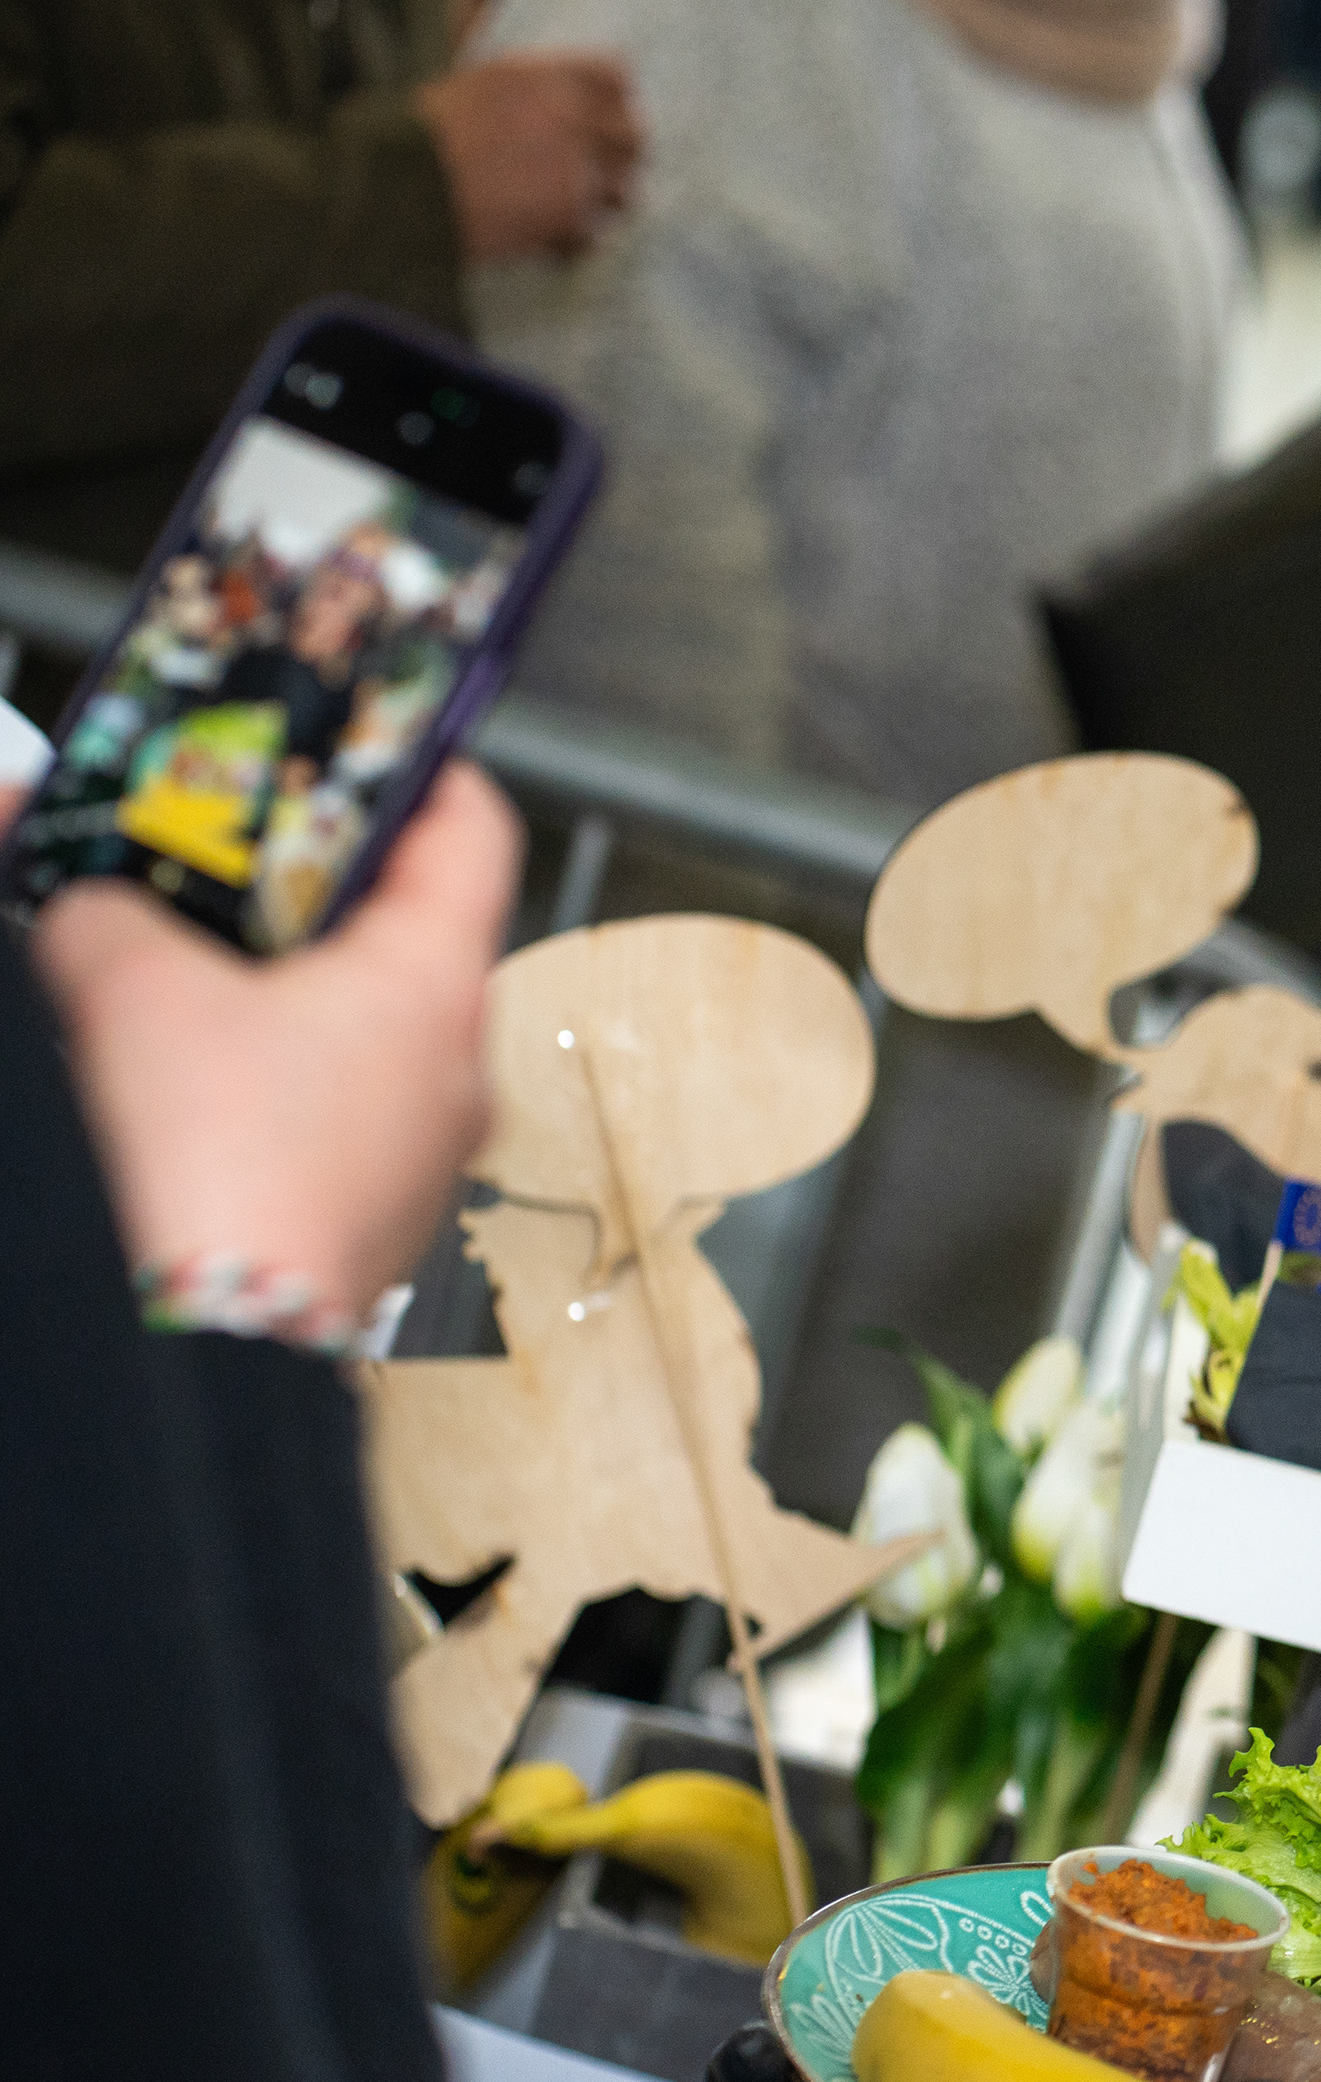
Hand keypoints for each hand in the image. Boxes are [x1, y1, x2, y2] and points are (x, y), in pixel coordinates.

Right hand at [32, 761, 518, 1332]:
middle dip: (310, 886)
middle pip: (409, 929)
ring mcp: (423, 1146)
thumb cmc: (213, 1177)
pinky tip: (189, 1073)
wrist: (207, 1341)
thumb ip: (104, 912)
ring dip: (282, 986)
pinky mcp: (374, 1210)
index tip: (365, 740)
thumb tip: (87, 898)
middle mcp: (456, 1066)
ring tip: (186, 961)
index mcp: (438, 985)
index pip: (472, 830)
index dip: (418, 768)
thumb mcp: (130, 990)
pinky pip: (335, 1105)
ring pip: (367, 1025)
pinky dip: (273, 1070)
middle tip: (233, 850)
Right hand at [415, 51, 641, 260]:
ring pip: (624, 190)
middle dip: (618, 157)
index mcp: (542, 77)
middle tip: (593, 173)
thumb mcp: (471, 87)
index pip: (615, 77)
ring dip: (599, 203)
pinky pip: (594, 234)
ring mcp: (576, 166)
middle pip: (633, 137)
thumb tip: (520, 58)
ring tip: (565, 210)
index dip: (613, 102)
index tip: (603, 119)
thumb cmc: (419, 137)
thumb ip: (519, 86)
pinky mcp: (570, 215)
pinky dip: (572, 243)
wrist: (400, 187)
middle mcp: (568, 116)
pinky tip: (543, 240)